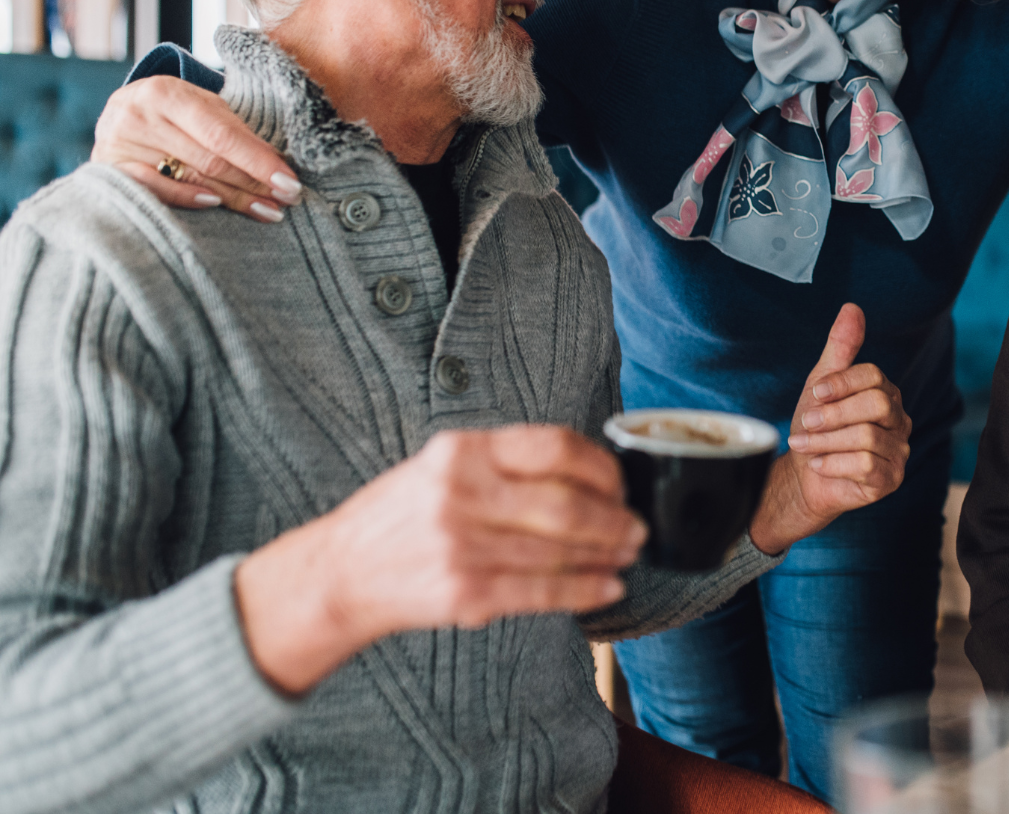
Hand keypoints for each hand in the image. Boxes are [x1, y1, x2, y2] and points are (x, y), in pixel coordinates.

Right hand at [94, 76, 303, 221]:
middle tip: (288, 200)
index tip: (290, 183)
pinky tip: (215, 206)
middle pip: (209, 160)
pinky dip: (186, 198)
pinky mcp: (108, 169)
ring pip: (189, 178)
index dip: (259, 161)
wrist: (120, 112)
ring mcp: (118, 144)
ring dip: (233, 199)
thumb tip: (278, 167)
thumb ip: (234, 131)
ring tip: (268, 210)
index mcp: (165, 92)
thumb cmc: (175, 111)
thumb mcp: (203, 107)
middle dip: (254, 183)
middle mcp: (137, 116)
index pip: (222, 134)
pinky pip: (153, 190)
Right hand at [234, 425, 644, 695]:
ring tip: (626, 554)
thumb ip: (504, 461)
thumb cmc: (401, 515)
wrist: (340, 572)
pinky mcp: (466, 593)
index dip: (601, 467)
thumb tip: (588, 471)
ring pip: (561, 550)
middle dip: (614, 518)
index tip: (619, 483)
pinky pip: (543, 591)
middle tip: (635, 526)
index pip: (554, 447)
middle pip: (566, 503)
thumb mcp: (443, 465)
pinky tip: (607, 586)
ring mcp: (463, 545)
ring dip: (606, 554)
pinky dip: (585, 590)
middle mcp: (462, 493)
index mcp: (462, 451)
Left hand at [749, 303, 910, 555]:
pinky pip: (865, 466)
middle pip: (876, 405)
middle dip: (833, 414)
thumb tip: (852, 308)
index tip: (814, 394)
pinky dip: (833, 464)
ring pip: (867, 437)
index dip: (841, 383)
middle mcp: (898, 420)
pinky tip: (818, 464)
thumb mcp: (821, 384)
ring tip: (804, 445)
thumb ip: (840, 348)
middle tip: (806, 422)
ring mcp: (898, 451)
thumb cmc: (815, 428)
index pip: (874, 376)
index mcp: (885, 393)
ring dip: (826, 441)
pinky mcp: (890, 479)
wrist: (804, 477)